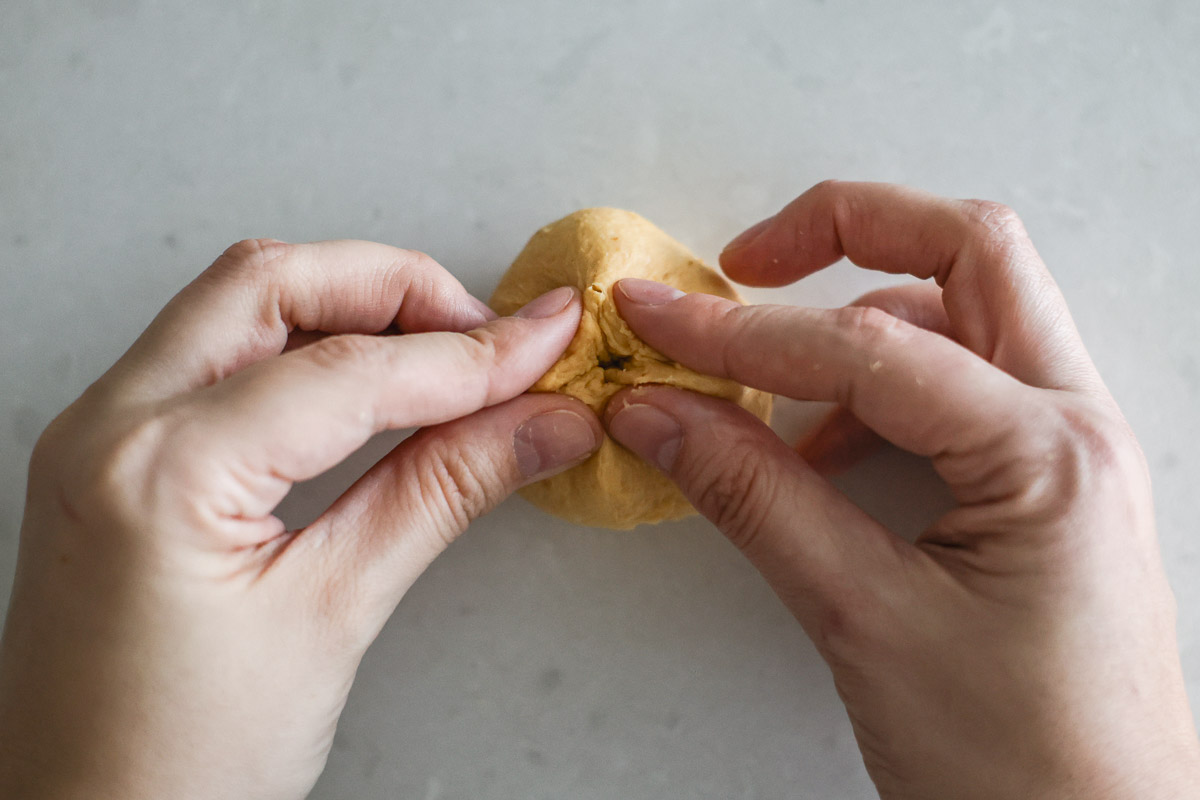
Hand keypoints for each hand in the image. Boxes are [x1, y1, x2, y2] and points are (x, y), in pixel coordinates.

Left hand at [0, 239, 601, 798]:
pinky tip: (374, 384)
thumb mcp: (332, 617)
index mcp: (160, 470)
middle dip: (399, 290)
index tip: (549, 347)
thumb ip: (442, 493)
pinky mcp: (114, 454)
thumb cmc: (180, 766)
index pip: (347, 371)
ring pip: (239, 304)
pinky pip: (215, 355)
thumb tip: (542, 425)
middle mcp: (109, 424)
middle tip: (494, 336)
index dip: (469, 354)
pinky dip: (305, 348)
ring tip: (449, 355)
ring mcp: (100, 432)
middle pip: (273, 283)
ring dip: (352, 308)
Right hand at [604, 181, 1199, 798]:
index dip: (740, 328)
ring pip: (970, 310)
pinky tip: (821, 447)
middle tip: (746, 263)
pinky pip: (963, 384)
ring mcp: (1068, 449)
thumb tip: (657, 410)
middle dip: (848, 232)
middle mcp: (1076, 425)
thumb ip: (753, 497)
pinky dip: (883, 383)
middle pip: (968, 252)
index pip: (867, 346)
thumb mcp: (864, 619)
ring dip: (862, 316)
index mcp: (1049, 452)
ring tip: (771, 379)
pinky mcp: (1044, 484)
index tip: (652, 316)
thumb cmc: (1014, 764)